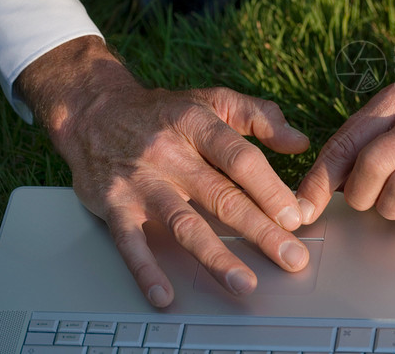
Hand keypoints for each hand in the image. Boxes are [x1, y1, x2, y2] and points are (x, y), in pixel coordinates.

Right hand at [16, 37, 310, 306]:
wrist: (94, 111)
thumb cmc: (165, 111)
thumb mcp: (213, 100)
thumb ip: (260, 117)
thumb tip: (300, 142)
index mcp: (197, 124)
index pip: (240, 159)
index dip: (270, 189)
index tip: (295, 216)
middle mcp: (169, 153)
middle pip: (221, 196)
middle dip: (260, 231)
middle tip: (290, 257)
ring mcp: (141, 181)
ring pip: (183, 224)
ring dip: (216, 257)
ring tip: (244, 282)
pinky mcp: (114, 205)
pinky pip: (131, 242)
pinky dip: (146, 271)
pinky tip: (166, 294)